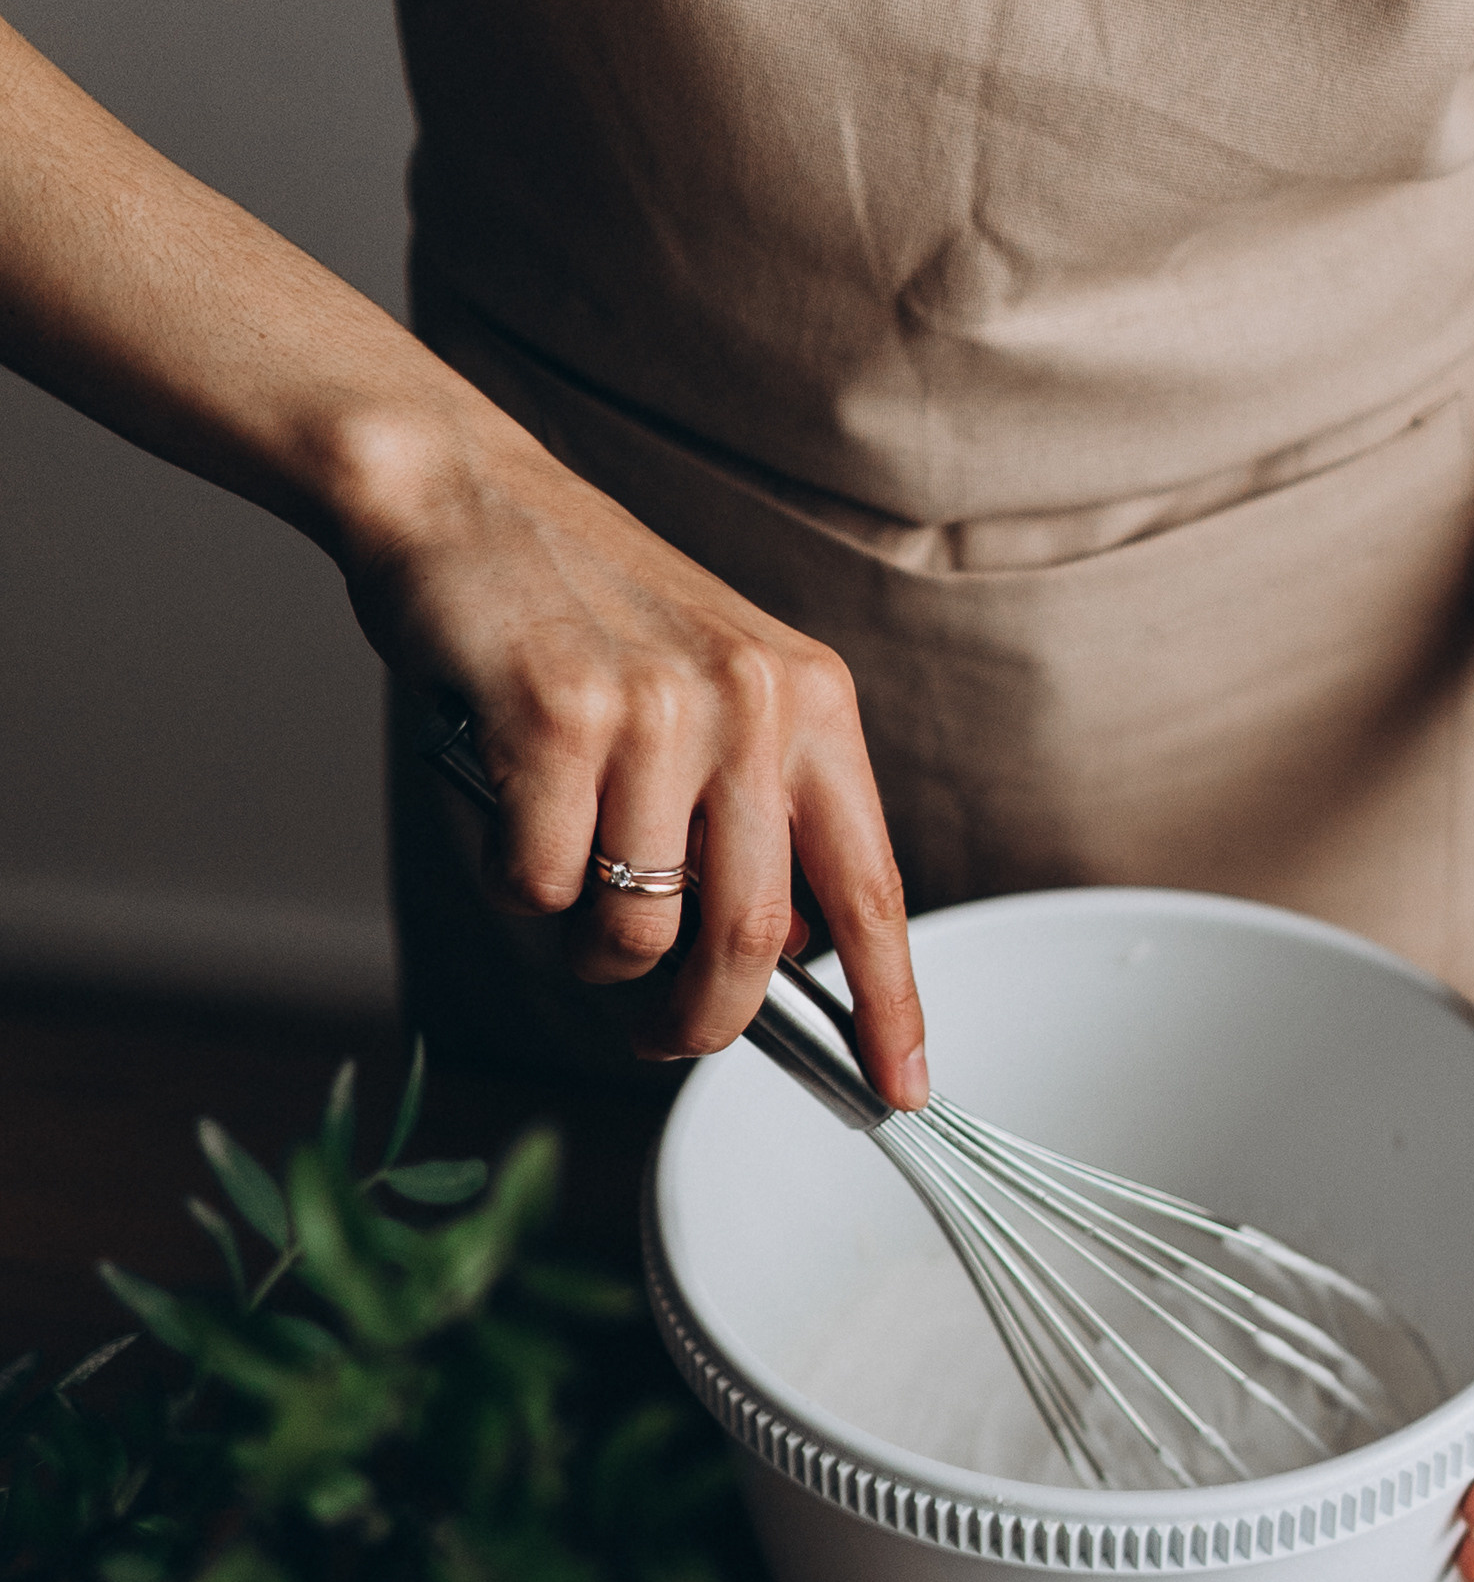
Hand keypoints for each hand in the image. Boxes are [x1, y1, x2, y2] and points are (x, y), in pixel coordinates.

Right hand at [338, 408, 926, 1084]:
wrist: (462, 492)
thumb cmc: (578, 616)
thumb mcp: (712, 697)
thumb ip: (753, 820)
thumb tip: (770, 966)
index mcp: (813, 704)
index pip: (871, 888)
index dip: (891, 1004)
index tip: (904, 1089)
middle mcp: (754, 702)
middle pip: (751, 943)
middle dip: (700, 1022)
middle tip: (660, 1035)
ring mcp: (659, 708)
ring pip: (637, 929)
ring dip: (585, 948)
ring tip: (559, 871)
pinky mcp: (558, 714)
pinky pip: (541, 886)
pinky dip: (510, 881)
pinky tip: (502, 809)